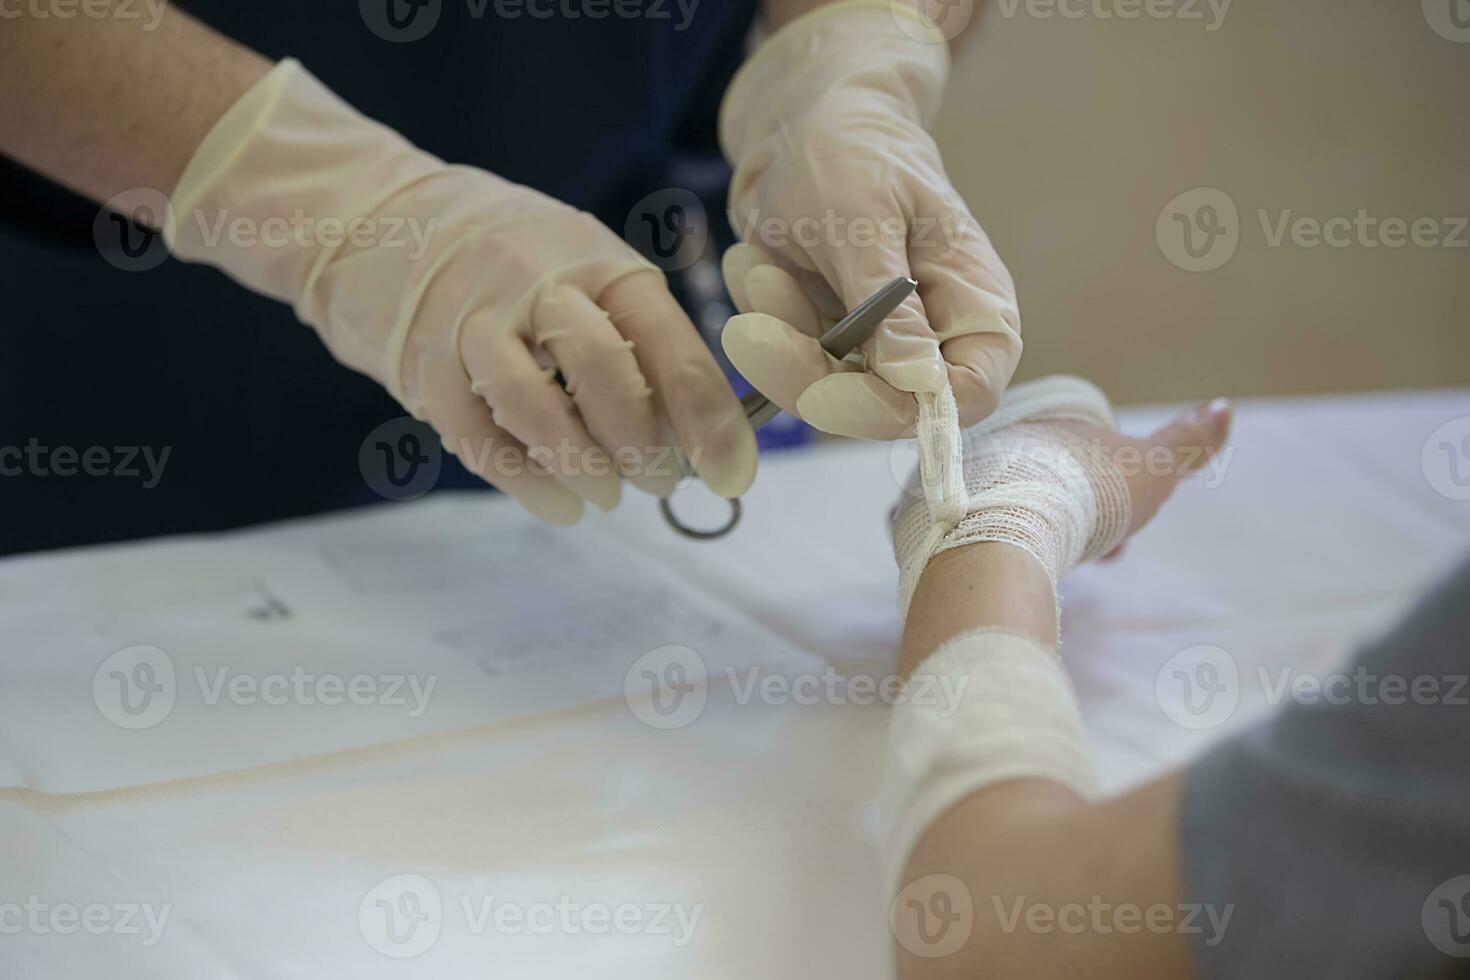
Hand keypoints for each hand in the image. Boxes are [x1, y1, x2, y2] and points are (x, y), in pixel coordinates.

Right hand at [166, 61, 755, 523]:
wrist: (371, 219)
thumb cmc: (503, 259)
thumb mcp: (579, 268)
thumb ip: (633, 339)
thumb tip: (694, 437)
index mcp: (596, 259)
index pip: (669, 341)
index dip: (709, 418)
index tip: (732, 476)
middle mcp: (536, 279)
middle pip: (605, 370)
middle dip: (643, 444)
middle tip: (659, 483)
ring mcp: (471, 320)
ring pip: (536, 405)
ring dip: (582, 466)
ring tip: (605, 496)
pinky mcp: (420, 362)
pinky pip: (476, 436)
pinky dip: (525, 482)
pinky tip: (558, 506)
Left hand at [717, 1, 1020, 439]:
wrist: (803, 121)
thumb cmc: (854, 151)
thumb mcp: (866, 222)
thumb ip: (890, 308)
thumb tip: (922, 386)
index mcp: (972, 310)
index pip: (964, 397)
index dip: (899, 407)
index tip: (827, 390)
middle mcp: (931, 340)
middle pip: (878, 407)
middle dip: (804, 371)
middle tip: (752, 331)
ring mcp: (875, 345)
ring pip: (820, 389)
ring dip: (775, 333)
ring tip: (762, 264)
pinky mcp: (825, 340)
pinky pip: (781, 360)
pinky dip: (760, 316)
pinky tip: (760, 262)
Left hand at [890, 376, 1232, 614]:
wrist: (1005, 533)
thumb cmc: (1086, 495)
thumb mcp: (1153, 465)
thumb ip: (1188, 439)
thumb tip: (1224, 407)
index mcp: (1045, 426)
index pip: (1083, 459)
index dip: (1111, 497)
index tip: (1122, 536)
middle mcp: (991, 443)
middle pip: (1039, 484)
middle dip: (1073, 519)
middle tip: (1092, 556)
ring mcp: (950, 479)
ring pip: (996, 508)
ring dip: (1029, 535)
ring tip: (1049, 569)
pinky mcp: (917, 519)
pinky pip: (950, 534)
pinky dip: (977, 552)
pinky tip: (996, 576)